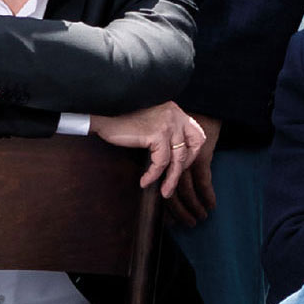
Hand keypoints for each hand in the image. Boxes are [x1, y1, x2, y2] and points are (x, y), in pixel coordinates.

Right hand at [89, 102, 205, 196]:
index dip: (193, 154)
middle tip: (172, 185)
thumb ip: (166, 133)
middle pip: (191, 148)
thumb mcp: (152, 123)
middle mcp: (175, 115)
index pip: (198, 134)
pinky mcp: (156, 133)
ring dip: (170, 179)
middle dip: (182, 170)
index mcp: (175, 112)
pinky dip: (153, 175)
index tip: (181, 166)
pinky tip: (145, 181)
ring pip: (177, 159)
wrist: (105, 112)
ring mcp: (167, 124)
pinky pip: (160, 162)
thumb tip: (176, 159)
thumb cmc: (124, 121)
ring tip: (164, 192)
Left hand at [164, 113, 221, 226]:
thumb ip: (153, 158)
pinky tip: (211, 205)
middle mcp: (169, 159)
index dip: (163, 206)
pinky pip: (203, 180)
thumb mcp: (158, 139)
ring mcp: (184, 157)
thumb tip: (145, 186)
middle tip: (187, 225)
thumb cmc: (175, 126)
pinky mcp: (200, 154)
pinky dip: (207, 194)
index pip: (158, 186)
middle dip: (179, 211)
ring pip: (186, 189)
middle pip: (171, 191)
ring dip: (193, 206)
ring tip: (199, 218)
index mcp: (156, 156)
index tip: (169, 223)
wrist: (196, 108)